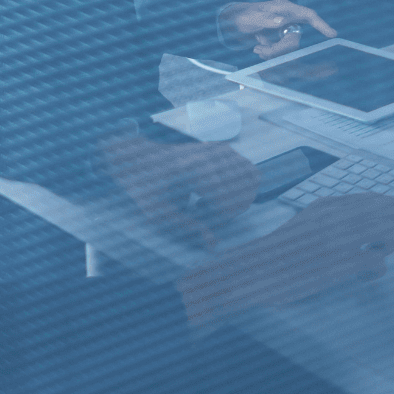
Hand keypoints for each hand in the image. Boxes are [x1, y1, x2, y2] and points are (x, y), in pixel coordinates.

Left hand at [101, 136, 261, 246]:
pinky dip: (240, 187)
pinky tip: (217, 191)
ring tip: (212, 201)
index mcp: (195, 169)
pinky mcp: (225, 149)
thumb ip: (187, 228)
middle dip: (228, 211)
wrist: (141, 158)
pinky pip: (249, 172)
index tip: (198, 221)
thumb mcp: (159, 213)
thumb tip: (213, 244)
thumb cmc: (146, 186)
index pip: (227, 202)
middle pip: (243, 192)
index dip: (216, 220)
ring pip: (251, 180)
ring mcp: (222, 149)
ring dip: (237, 198)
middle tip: (205, 213)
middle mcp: (214, 155)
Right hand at [177, 194, 393, 328]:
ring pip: (388, 233)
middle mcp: (339, 216)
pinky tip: (362, 277)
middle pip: (392, 213)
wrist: (257, 269)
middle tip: (380, 246)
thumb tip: (369, 211)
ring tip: (372, 258)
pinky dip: (376, 271)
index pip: (381, 200)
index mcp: (332, 204)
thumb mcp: (308, 218)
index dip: (390, 217)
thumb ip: (335, 212)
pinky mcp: (339, 264)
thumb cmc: (283, 248)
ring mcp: (340, 238)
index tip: (381, 231)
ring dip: (387, 249)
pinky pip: (377, 263)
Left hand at [219, 0, 336, 58]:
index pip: (308, 15)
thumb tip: (282, 21)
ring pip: (288, 47)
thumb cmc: (242, 16)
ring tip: (256, 47)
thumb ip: (266, 18)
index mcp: (285, 9)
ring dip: (271, 51)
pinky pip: (280, 51)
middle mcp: (287, 19)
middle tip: (259, 49)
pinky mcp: (278, 38)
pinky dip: (268, 52)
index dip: (321, 24)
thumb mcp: (252, 17)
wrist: (232, 22)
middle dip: (279, 48)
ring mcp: (283, 29)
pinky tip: (257, 47)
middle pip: (295, 39)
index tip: (332, 35)